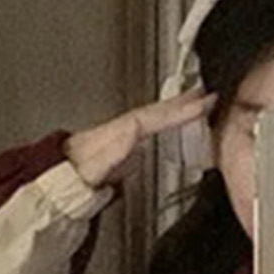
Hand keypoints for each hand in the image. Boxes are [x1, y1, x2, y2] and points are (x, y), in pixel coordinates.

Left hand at [64, 88, 216, 189]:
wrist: (64, 179)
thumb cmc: (78, 174)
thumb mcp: (96, 165)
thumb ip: (115, 151)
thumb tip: (133, 132)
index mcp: (122, 131)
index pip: (159, 116)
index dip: (182, 110)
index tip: (205, 102)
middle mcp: (125, 128)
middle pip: (160, 110)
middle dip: (185, 101)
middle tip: (210, 93)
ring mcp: (126, 134)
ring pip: (158, 115)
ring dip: (180, 107)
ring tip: (200, 101)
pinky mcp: (127, 143)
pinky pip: (155, 125)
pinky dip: (170, 119)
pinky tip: (176, 121)